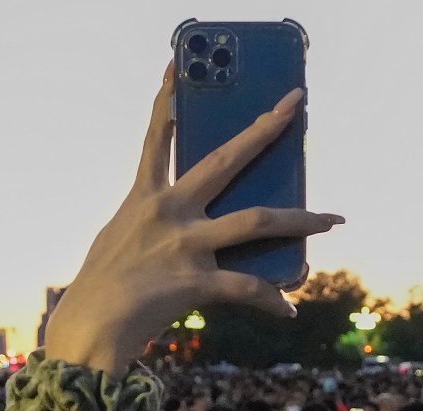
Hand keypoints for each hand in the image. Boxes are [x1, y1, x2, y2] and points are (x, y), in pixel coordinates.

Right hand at [41, 76, 341, 374]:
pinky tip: (289, 310)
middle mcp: (169, 212)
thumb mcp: (119, 238)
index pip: (157, 138)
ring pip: (257, 220)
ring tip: (332, 220)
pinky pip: (247, 288)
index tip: (177, 68)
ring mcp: (185, 245)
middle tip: (296, 105)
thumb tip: (188, 221)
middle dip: (265, 130)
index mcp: (145, 197)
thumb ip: (151, 219)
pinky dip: (272, 299)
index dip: (165, 100)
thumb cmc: (103, 287)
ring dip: (300, 220)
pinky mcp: (196, 282)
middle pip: (226, 160)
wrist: (90, 329)